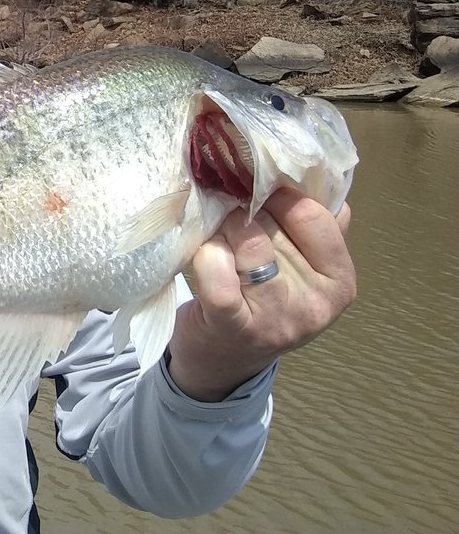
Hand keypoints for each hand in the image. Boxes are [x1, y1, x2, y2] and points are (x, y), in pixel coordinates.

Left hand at [166, 190, 355, 400]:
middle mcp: (316, 303)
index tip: (254, 189)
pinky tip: (200, 256)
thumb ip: (312, 229)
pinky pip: (217, 270)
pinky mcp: (233, 325)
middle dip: (242, 209)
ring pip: (247, 240)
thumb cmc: (258, 300)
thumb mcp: (298, 269)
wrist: (220, 361)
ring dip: (221, 229)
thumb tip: (315, 178)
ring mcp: (277, 318)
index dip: (277, 194)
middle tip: (225, 214)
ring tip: (214, 237)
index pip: (314, 215)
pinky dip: (204, 253)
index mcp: (340, 281)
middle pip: (273, 224)